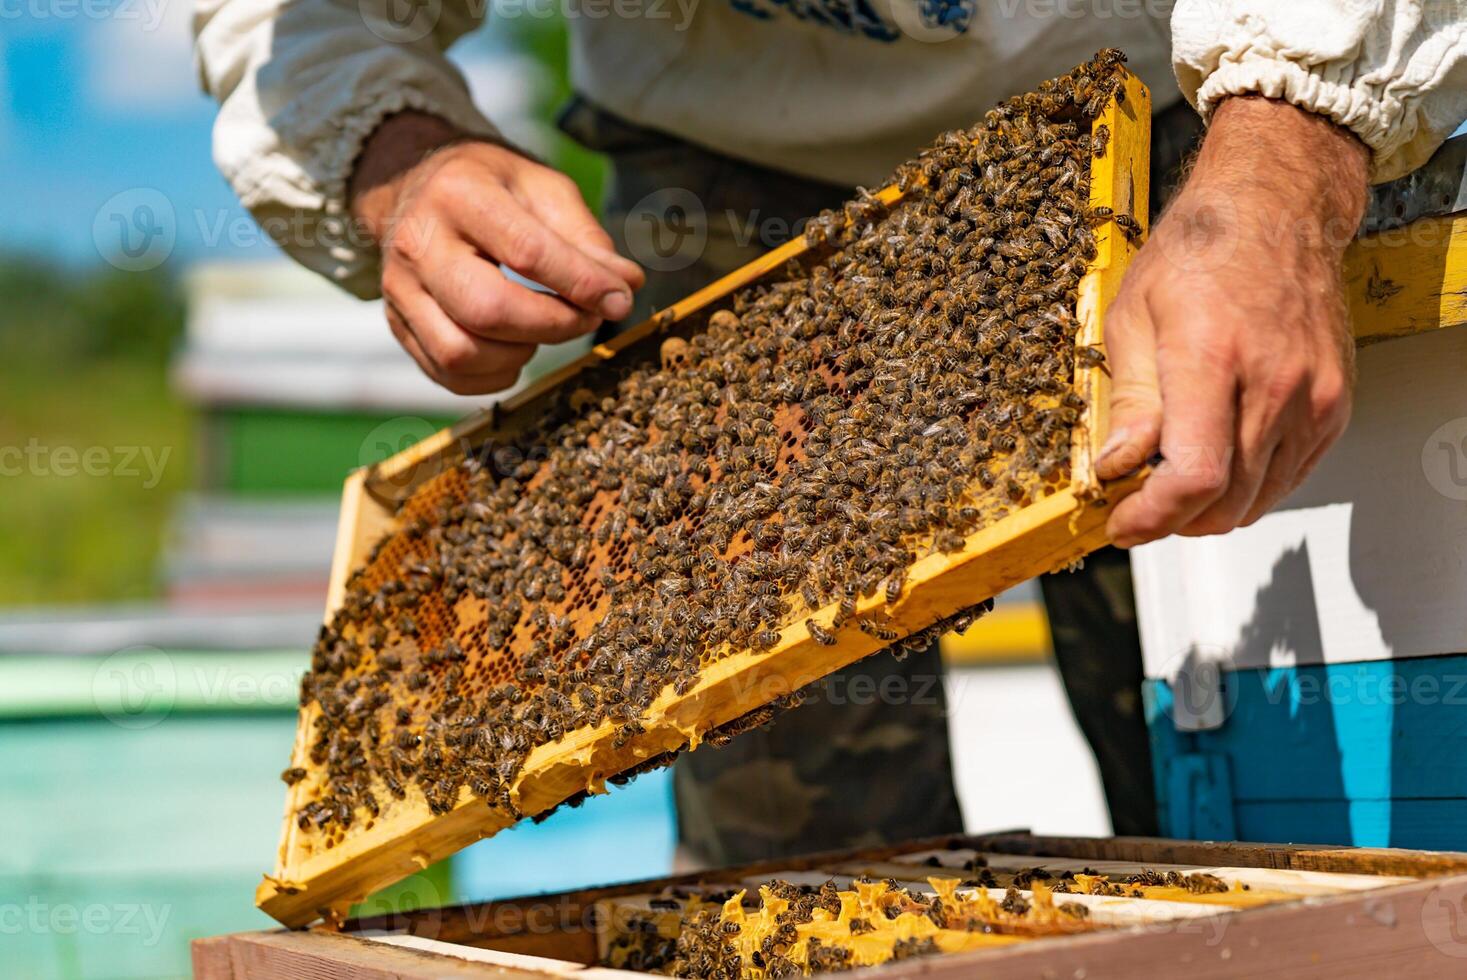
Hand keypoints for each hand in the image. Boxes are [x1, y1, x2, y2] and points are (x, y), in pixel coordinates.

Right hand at [350, 112, 644, 393]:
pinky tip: (515, 348)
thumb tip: (624, 286)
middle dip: (552, 325)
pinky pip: (448, 373)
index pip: (526, 252)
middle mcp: (418, 243)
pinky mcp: (398, 323)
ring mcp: (400, 289)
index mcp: (459, 194)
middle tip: (585, 318)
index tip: (618, 300)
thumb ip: (585, 238)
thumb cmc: (489, 187)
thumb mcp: (541, 188)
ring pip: (462, 352)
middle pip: (487, 310)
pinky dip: (493, 375)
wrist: (415, 187)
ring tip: (543, 327)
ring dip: (520, 353)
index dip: (581, 284)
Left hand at [1095, 96, 1369, 546]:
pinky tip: (1217, 462)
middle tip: (1136, 504)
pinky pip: (1289, 477)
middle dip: (1172, 519)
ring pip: (1258, 499)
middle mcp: (1275, 384)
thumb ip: (1129, 402)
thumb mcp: (1133, 318)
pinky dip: (1249, 488)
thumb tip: (1116, 466)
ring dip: (1209, 510)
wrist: (1276, 211)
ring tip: (1172, 482)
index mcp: (1214, 358)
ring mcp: (1313, 398)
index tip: (1122, 523)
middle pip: (1226, 500)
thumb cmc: (1200, 252)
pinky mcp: (1333, 406)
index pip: (1195, 475)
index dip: (1153, 516)